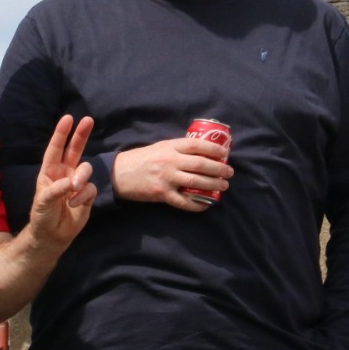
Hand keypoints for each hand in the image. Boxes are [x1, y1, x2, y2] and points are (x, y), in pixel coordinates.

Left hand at [24, 115, 96, 246]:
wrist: (52, 236)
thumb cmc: (42, 215)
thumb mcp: (43, 201)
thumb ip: (55, 189)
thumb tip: (71, 183)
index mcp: (50, 171)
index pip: (55, 149)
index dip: (61, 133)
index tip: (68, 118)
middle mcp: (64, 173)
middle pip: (75, 150)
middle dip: (81, 135)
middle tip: (88, 120)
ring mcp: (77, 184)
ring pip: (86, 168)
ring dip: (81, 176)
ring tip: (74, 188)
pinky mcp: (87, 195)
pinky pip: (90, 188)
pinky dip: (83, 195)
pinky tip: (75, 204)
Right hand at [111, 137, 232, 212]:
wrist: (119, 174)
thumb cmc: (141, 159)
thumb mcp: (160, 147)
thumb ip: (178, 149)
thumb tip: (202, 151)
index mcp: (170, 147)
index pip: (196, 145)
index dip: (214, 149)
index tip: (225, 153)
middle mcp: (169, 161)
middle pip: (200, 164)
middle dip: (219, 169)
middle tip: (229, 173)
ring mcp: (166, 179)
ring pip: (196, 182)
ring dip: (213, 185)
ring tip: (223, 186)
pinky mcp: (162, 194)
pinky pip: (184, 202)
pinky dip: (197, 204)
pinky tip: (206, 204)